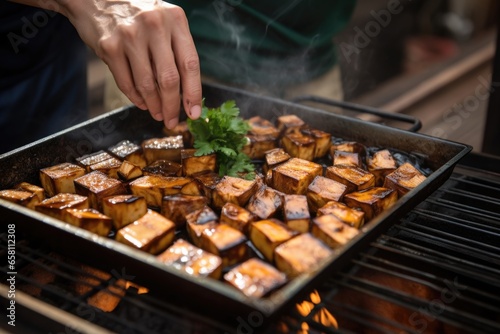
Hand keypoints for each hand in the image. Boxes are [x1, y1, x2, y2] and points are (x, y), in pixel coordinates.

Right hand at [63, 0, 201, 128]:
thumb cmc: (138, 15)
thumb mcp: (164, 22)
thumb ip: (176, 50)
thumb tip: (186, 94)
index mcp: (175, 19)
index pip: (190, 64)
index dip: (193, 93)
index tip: (194, 113)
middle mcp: (154, 25)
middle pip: (169, 79)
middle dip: (172, 106)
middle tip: (172, 120)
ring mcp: (130, 35)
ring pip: (147, 84)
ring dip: (154, 105)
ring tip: (157, 114)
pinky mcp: (109, 46)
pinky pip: (126, 83)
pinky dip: (135, 98)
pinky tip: (142, 103)